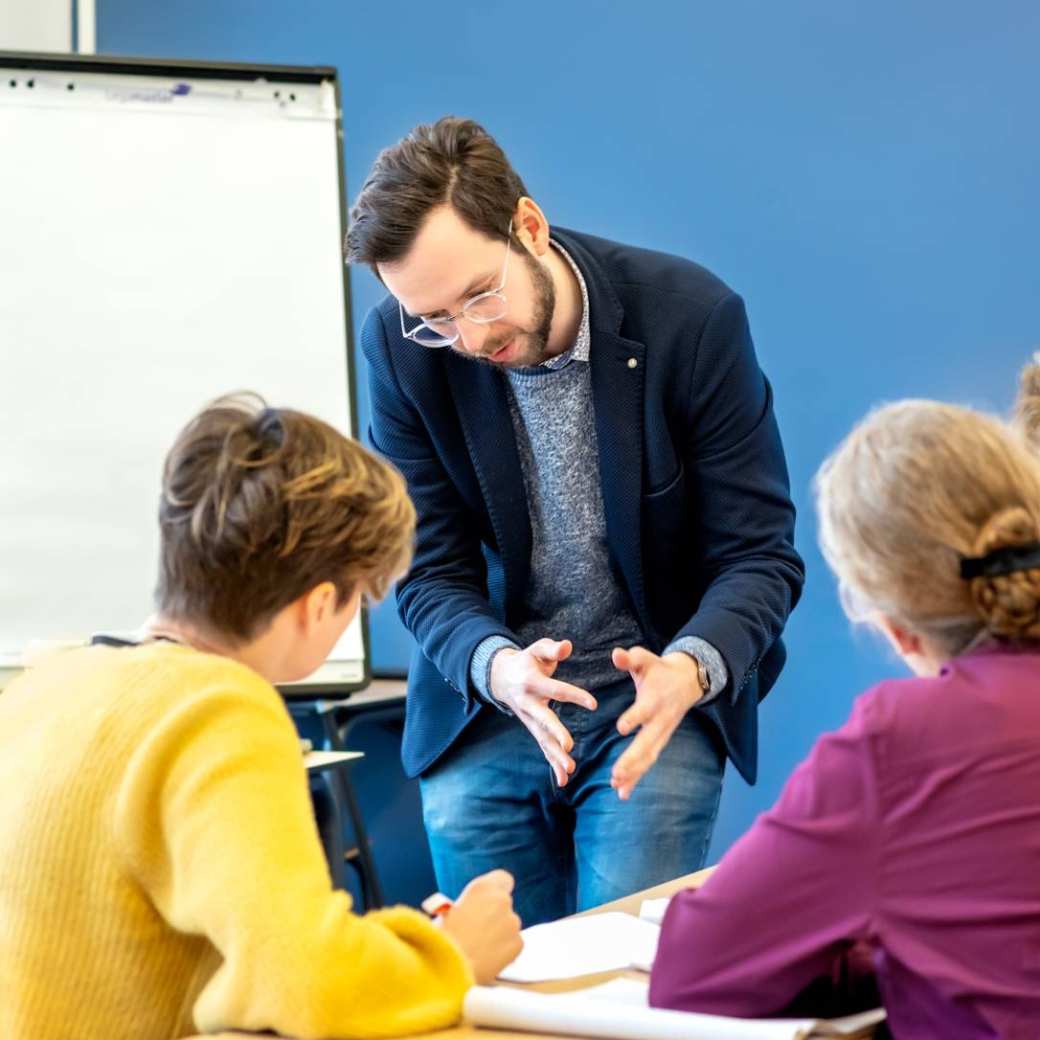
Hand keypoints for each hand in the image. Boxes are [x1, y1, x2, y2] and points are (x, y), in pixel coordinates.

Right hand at [440, 870, 522, 983]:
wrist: (448, 967)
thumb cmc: (439, 939)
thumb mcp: (447, 912)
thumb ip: (467, 907)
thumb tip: (467, 914)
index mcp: (482, 887)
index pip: (502, 879)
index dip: (496, 891)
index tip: (487, 902)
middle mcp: (501, 900)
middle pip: (504, 905)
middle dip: (494, 916)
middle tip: (478, 932)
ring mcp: (512, 922)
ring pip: (509, 926)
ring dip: (499, 934)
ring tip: (480, 950)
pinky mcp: (518, 944)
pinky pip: (513, 944)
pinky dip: (504, 951)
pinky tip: (487, 959)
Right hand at [489, 638, 597, 785]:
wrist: (501, 676)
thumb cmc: (527, 660)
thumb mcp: (537, 649)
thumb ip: (552, 649)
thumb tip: (567, 646)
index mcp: (532, 682)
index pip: (556, 690)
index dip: (574, 696)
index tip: (593, 704)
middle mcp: (528, 704)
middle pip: (544, 720)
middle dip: (555, 734)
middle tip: (569, 746)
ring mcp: (528, 719)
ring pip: (543, 739)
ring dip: (555, 756)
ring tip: (570, 770)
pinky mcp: (532, 728)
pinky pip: (542, 747)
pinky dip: (552, 764)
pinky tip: (564, 780)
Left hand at [610, 646, 704, 800]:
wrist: (688, 680)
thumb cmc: (660, 670)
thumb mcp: (646, 659)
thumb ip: (631, 658)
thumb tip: (616, 654)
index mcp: (655, 700)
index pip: (644, 711)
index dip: (634, 718)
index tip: (621, 728)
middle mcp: (660, 720)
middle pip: (647, 743)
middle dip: (632, 759)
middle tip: (616, 773)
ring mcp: (662, 733)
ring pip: (649, 757)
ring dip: (634, 773)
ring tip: (617, 787)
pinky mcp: (661, 741)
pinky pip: (649, 761)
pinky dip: (637, 777)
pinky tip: (623, 793)